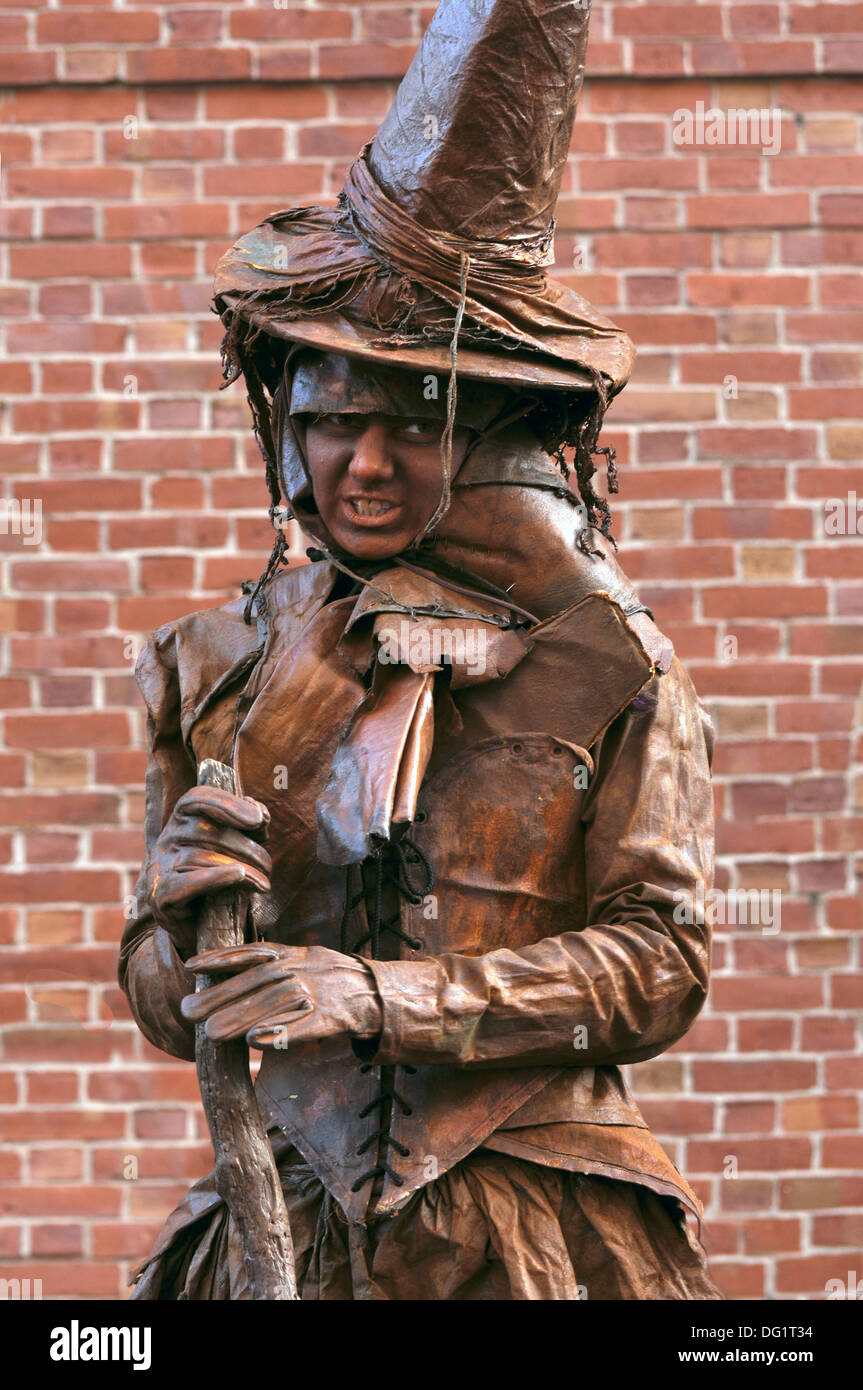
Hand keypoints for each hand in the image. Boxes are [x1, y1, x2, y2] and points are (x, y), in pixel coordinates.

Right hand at [145, 786, 271, 959]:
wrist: (196, 927)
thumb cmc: (221, 879)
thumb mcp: (237, 847)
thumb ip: (249, 826)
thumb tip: (259, 814)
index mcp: (181, 820)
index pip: (198, 798)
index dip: (227, 805)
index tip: (258, 820)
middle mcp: (166, 839)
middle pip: (205, 830)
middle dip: (245, 847)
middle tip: (267, 866)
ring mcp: (159, 867)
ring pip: (201, 857)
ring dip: (242, 869)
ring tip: (264, 883)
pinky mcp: (161, 895)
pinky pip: (188, 882)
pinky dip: (216, 877)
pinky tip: (238, 876)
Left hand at [181, 942, 382, 1048]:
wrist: (380, 994)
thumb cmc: (331, 980)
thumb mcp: (304, 961)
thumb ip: (272, 966)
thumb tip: (228, 982)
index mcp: (294, 954)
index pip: (253, 952)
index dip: (221, 958)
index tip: (191, 966)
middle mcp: (303, 970)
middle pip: (257, 981)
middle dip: (220, 995)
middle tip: (187, 1011)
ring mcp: (318, 993)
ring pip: (275, 1004)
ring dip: (242, 1018)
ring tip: (210, 1033)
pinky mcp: (332, 1018)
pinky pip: (304, 1027)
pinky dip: (281, 1033)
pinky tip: (255, 1042)